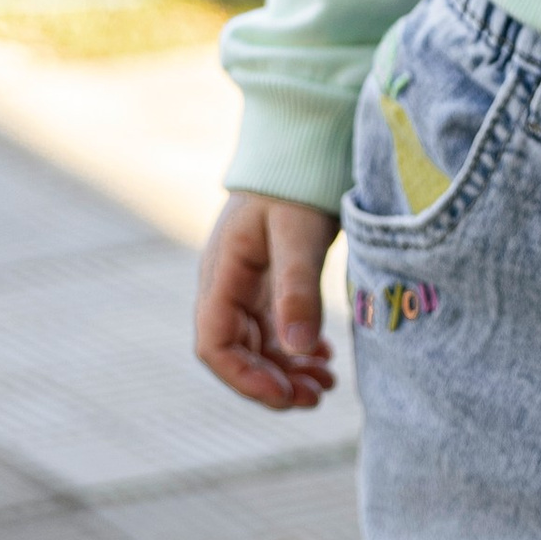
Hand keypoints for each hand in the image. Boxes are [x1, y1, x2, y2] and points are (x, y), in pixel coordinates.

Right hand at [195, 188, 340, 407]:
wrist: (302, 143)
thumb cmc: (295, 182)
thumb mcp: (299, 233)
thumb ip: (298, 289)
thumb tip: (300, 352)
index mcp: (222, 273)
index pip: (214, 344)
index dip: (245, 378)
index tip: (286, 395)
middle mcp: (227, 283)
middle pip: (236, 352)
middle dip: (272, 382)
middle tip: (317, 396)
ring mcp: (246, 283)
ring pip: (257, 345)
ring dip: (287, 372)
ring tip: (326, 384)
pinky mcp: (268, 280)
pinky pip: (273, 329)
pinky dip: (295, 351)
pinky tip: (323, 359)